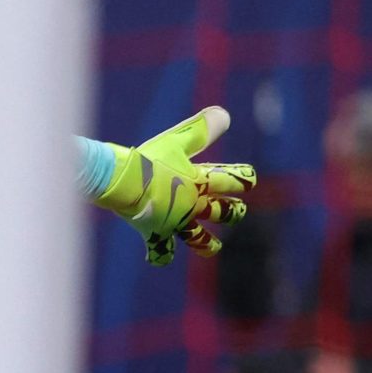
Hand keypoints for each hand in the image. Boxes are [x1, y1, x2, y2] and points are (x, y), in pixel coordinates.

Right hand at [94, 105, 255, 265]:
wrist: (121, 182)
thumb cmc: (148, 160)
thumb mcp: (176, 140)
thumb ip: (201, 130)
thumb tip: (226, 114)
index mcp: (200, 181)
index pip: (230, 179)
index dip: (243, 178)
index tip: (250, 177)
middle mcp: (193, 205)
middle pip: (222, 211)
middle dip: (232, 211)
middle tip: (238, 210)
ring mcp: (175, 221)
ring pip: (198, 237)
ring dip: (207, 243)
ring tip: (214, 247)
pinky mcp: (155, 233)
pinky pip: (159, 250)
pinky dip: (159, 255)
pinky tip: (158, 259)